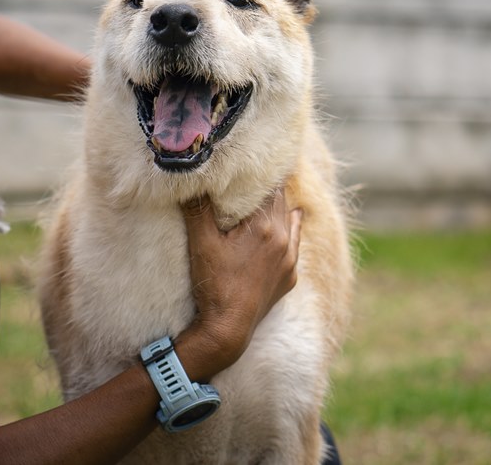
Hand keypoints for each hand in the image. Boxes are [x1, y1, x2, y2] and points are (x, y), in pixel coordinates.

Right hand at [179, 189, 301, 372]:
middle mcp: (285, 240)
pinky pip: (295, 243)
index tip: (254, 160)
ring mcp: (290, 260)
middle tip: (260, 171)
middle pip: (280, 201)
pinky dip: (291, 228)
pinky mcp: (290, 277)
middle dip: (268, 188)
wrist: (228, 329)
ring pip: (290, 220)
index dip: (261, 173)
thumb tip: (194, 176)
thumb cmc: (214, 284)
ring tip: (272, 190)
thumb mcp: (201, 242)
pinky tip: (294, 218)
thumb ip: (199, 208)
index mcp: (266, 227)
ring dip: (280, 207)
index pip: (270, 188)